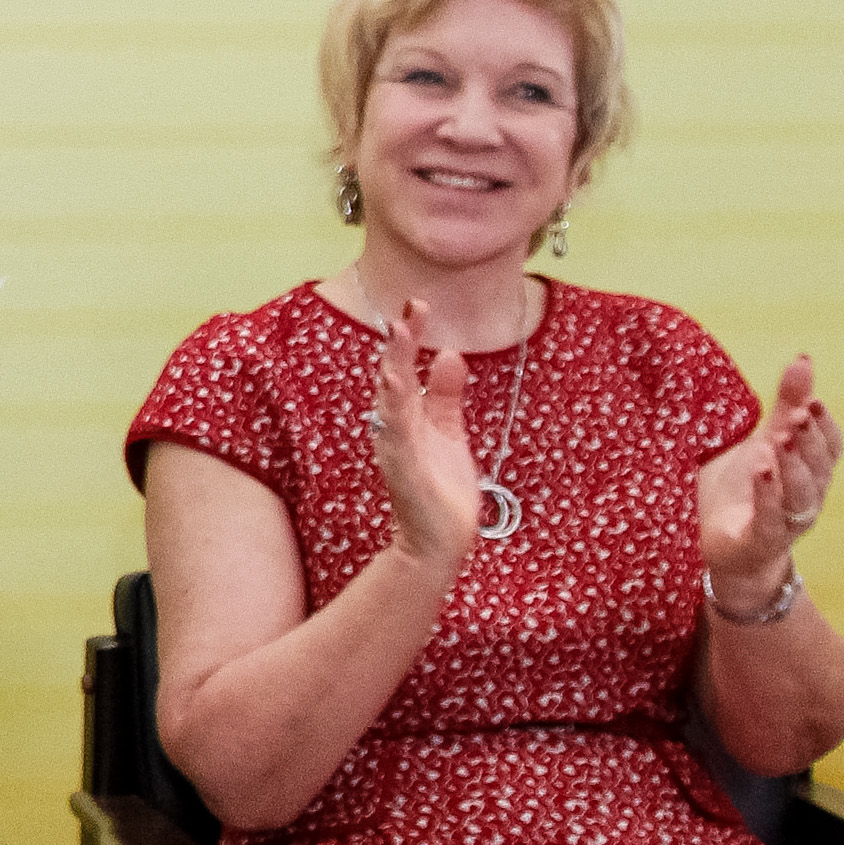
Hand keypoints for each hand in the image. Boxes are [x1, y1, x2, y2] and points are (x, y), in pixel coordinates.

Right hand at [369, 299, 481, 568]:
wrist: (440, 540)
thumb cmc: (442, 487)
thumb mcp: (449, 430)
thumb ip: (446, 394)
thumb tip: (451, 353)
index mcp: (407, 413)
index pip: (405, 366)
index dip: (410, 335)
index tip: (417, 304)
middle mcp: (395, 424)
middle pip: (394, 373)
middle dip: (400, 342)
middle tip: (408, 308)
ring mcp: (397, 444)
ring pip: (392, 397)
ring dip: (395, 365)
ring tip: (400, 334)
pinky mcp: (404, 467)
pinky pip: (399, 433)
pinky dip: (396, 408)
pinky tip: (396, 385)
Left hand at [698, 355, 838, 606]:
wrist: (716, 545)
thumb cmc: (742, 488)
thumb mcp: (762, 440)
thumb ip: (784, 405)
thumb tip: (805, 359)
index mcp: (810, 470)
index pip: (830, 445)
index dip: (823, 425)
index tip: (811, 400)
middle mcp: (806, 496)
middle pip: (818, 466)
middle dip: (809, 440)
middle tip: (796, 414)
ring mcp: (786, 521)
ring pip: (800, 493)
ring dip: (792, 465)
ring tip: (780, 439)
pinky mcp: (760, 540)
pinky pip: (771, 518)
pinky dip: (768, 494)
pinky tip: (761, 470)